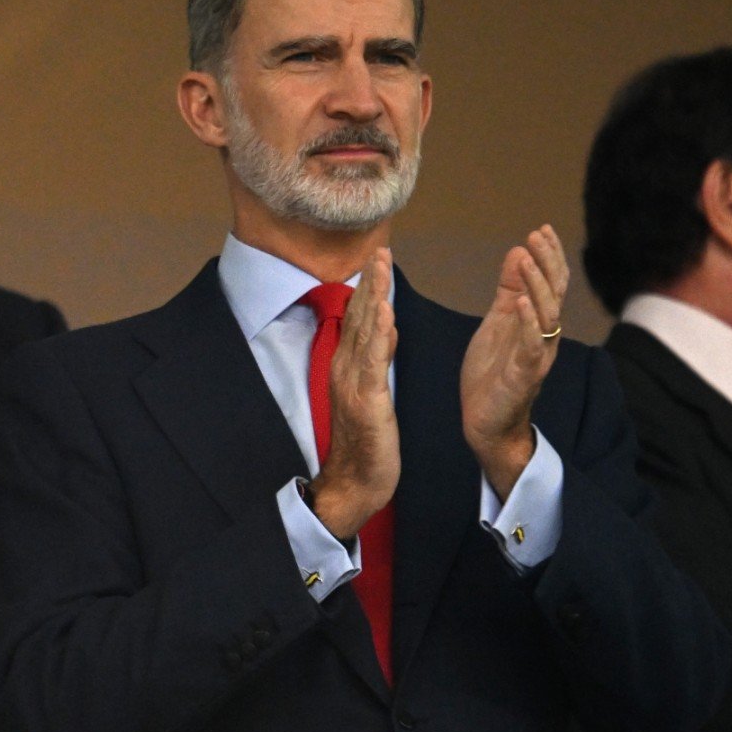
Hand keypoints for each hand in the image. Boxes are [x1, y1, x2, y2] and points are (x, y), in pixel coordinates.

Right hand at [309, 249, 400, 539]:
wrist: (355, 483)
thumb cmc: (365, 444)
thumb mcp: (373, 394)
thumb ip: (377, 359)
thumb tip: (386, 327)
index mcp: (348, 368)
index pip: (359, 320)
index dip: (369, 288)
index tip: (378, 258)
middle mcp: (345, 369)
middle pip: (358, 317)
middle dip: (371, 282)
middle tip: (380, 248)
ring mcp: (353, 383)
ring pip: (364, 331)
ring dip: (373, 296)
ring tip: (381, 266)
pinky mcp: (366, 400)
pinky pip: (373, 361)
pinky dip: (378, 333)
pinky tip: (384, 310)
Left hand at [461, 225, 568, 497]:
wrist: (486, 423)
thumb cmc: (493, 374)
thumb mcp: (497, 322)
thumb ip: (508, 290)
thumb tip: (517, 252)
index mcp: (537, 323)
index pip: (550, 283)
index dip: (548, 256)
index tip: (541, 229)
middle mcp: (544, 337)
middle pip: (554, 293)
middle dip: (547, 262)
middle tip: (538, 235)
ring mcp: (536, 356)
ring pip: (546, 315)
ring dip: (538, 285)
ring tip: (528, 258)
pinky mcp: (524, 375)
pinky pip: (531, 346)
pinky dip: (528, 323)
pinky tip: (522, 302)